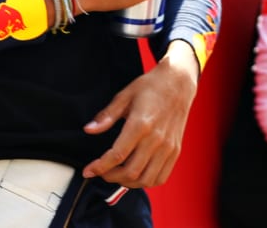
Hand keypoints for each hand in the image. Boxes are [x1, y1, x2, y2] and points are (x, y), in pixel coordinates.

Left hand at [81, 42, 199, 187]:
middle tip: (101, 173)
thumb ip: (107, 116)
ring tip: (116, 175)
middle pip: (131, 172)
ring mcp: (168, 147)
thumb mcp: (124, 96)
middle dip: (111, 177)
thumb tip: (89, 130)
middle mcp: (156, 139)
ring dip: (128, 183)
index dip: (100, 167)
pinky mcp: (175, 151)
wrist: (178, 83)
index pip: (117, 154)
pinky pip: (161, 177)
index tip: (88, 171)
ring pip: (146, 179)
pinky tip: (136, 175)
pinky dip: (146, 182)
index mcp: (141, 124)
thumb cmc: (150, 87)